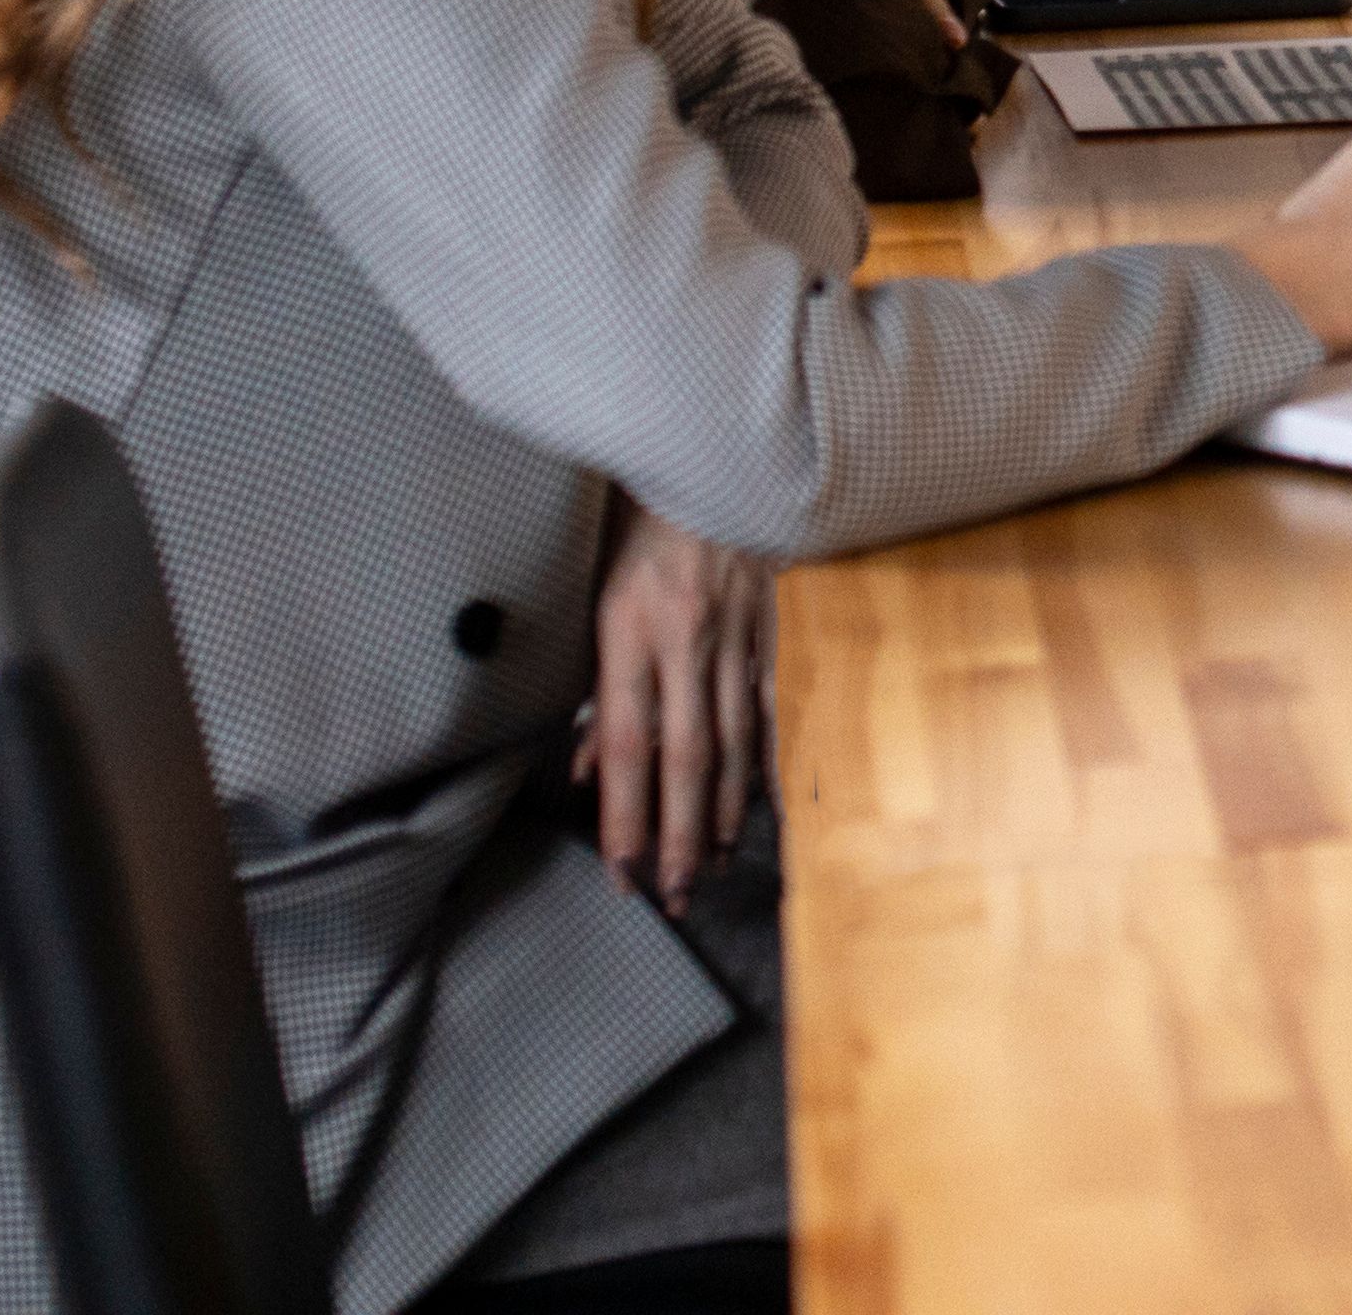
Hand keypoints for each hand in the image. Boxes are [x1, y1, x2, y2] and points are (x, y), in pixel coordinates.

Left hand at [576, 494, 766, 907]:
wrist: (706, 457)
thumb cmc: (631, 526)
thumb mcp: (589, 598)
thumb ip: (589, 688)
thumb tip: (584, 770)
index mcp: (628, 631)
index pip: (624, 744)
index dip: (624, 815)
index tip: (622, 872)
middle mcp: (686, 641)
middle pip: (685, 758)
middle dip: (681, 834)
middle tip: (678, 894)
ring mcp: (735, 636)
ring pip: (734, 740)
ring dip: (725, 813)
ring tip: (716, 866)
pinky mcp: (766, 629)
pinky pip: (767, 710)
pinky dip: (764, 765)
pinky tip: (761, 808)